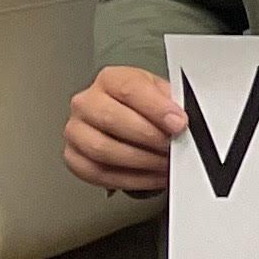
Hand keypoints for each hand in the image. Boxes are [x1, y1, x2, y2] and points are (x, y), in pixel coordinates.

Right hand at [63, 64, 183, 194]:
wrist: (134, 119)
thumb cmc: (147, 106)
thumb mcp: (164, 93)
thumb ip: (173, 102)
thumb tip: (183, 119)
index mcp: (110, 80)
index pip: (129, 89)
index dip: (156, 108)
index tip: (178, 123)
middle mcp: (86, 103)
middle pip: (111, 119)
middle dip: (148, 136)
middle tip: (172, 146)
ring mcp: (76, 131)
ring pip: (102, 149)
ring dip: (140, 161)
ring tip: (164, 163)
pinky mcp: (74, 157)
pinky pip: (98, 173)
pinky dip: (130, 179)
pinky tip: (151, 176)